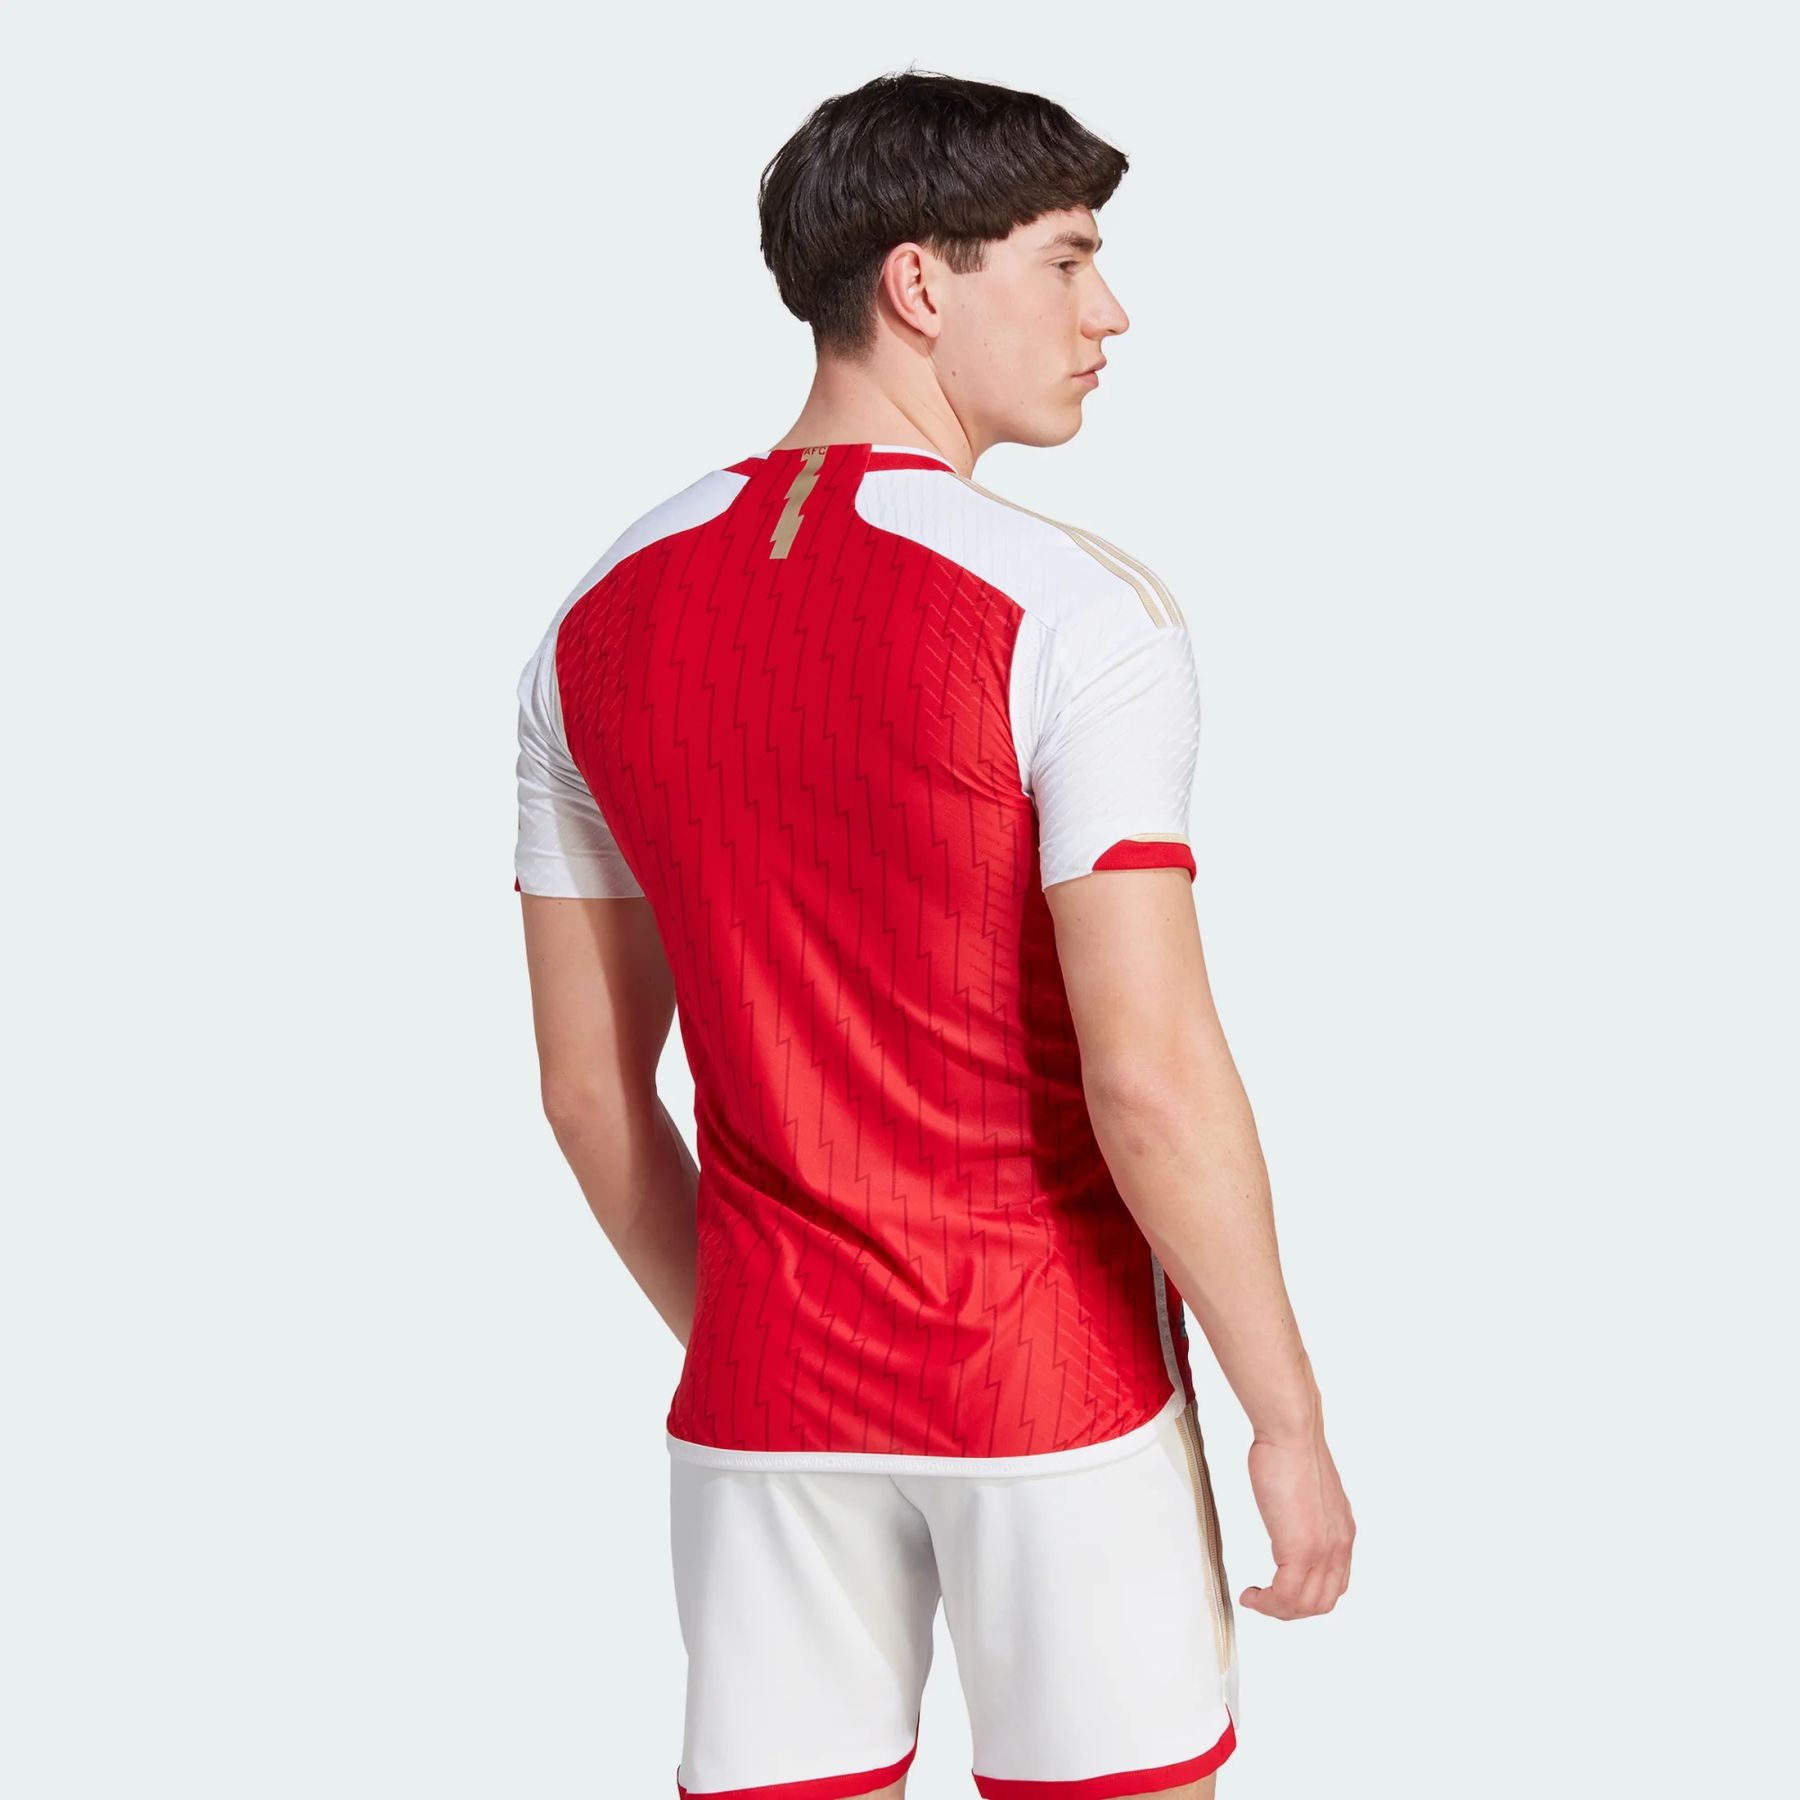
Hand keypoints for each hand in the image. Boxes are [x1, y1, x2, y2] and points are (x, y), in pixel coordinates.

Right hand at [1238, 1426, 1354, 1618]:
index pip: (1334, 1583)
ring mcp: (1322, 1550)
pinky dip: (1267, 1603)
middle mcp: (1338, 1545)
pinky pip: (1286, 1596)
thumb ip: (1307, 1512)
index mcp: (1342, 1532)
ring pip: (1306, 1605)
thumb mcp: (1308, 1490)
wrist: (1291, 1432)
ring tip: (1255, 1599)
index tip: (1280, 1590)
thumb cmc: (1290, 1447)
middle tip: (1264, 1601)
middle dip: (1291, 1610)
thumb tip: (1291, 1516)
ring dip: (1277, 1610)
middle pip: (1322, 1601)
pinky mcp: (1300, 1548)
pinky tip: (1250, 1594)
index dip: (1307, 1595)